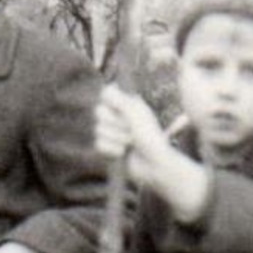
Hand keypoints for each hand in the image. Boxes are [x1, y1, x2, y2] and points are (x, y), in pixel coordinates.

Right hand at [95, 85, 211, 222]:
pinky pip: (99, 144)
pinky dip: (112, 150)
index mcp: (127, 105)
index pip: (106, 95)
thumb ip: (120, 100)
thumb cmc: (150, 138)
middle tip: (132, 130)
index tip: (122, 110)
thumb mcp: (136, 115)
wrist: (154, 165)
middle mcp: (118, 117)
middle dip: (116, 124)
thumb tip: (107, 87)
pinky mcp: (108, 149)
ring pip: (98, 130)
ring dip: (117, 138)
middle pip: (99, 112)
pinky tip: (124, 153)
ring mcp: (112, 133)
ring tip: (131, 143)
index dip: (112, 103)